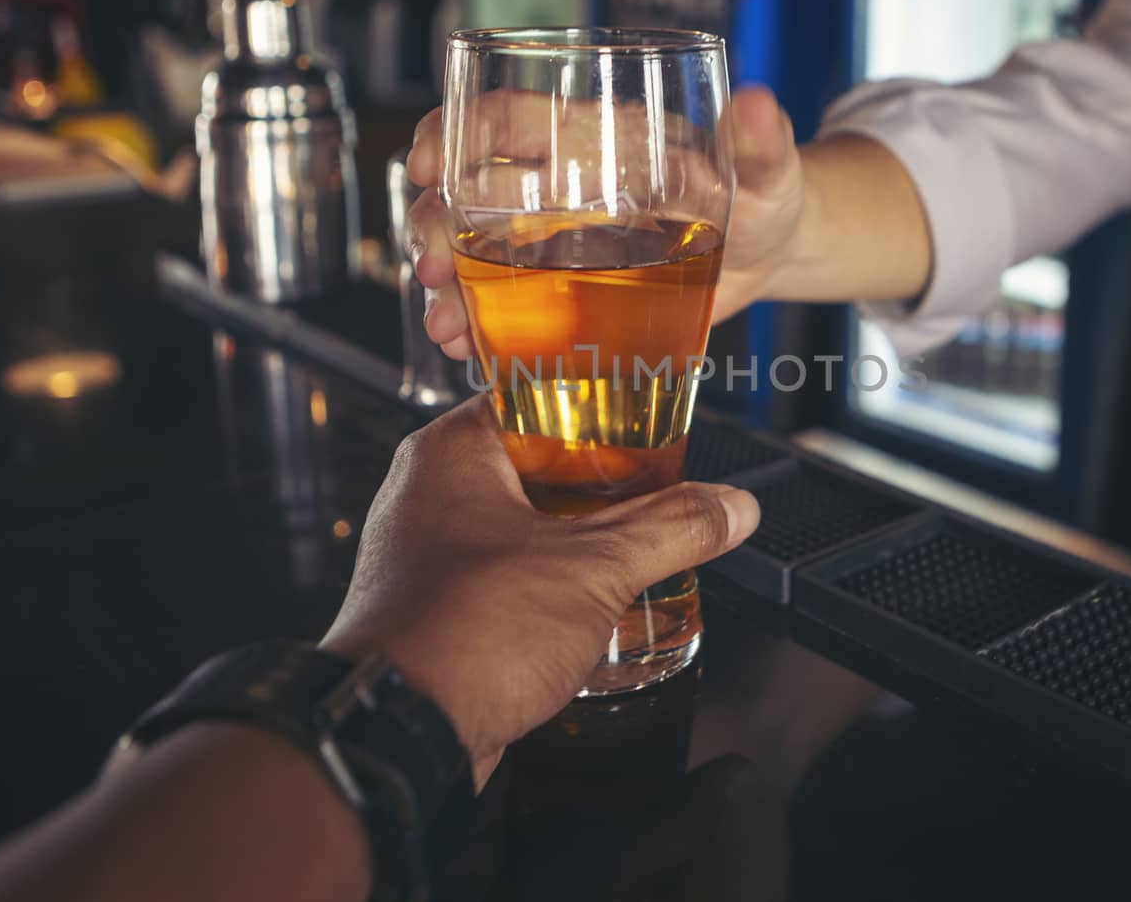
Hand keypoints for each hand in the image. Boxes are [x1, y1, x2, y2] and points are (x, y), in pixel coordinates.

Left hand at [319, 397, 760, 784]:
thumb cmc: (464, 634)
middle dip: (601, 482)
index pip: (534, 397)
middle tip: (661, 486)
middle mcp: (428, 493)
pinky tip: (594, 601)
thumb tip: (730, 506)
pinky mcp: (435, 608)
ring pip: (520, 524)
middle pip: (534, 464)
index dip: (599, 408)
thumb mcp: (595, 568)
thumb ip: (671, 529)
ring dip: (578, 536)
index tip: (651, 420)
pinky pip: (505, 575)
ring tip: (639, 543)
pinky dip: (549, 581)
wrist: (401, 734)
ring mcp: (426, 553)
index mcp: (453, 452)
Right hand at [401, 85, 805, 360]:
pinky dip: (476, 320)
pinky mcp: (567, 288)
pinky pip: (505, 300)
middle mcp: (565, 185)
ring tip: (445, 321)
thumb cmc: (767, 195)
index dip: (456, 132)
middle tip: (434, 265)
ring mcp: (558, 239)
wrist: (774, 254)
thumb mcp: (768, 170)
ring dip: (446, 282)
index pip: (508, 117)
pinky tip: (465, 343)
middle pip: (472, 190)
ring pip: (474, 248)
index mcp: (601, 138)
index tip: (428, 164)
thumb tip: (757, 102)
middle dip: (437, 223)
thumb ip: (762, 141)